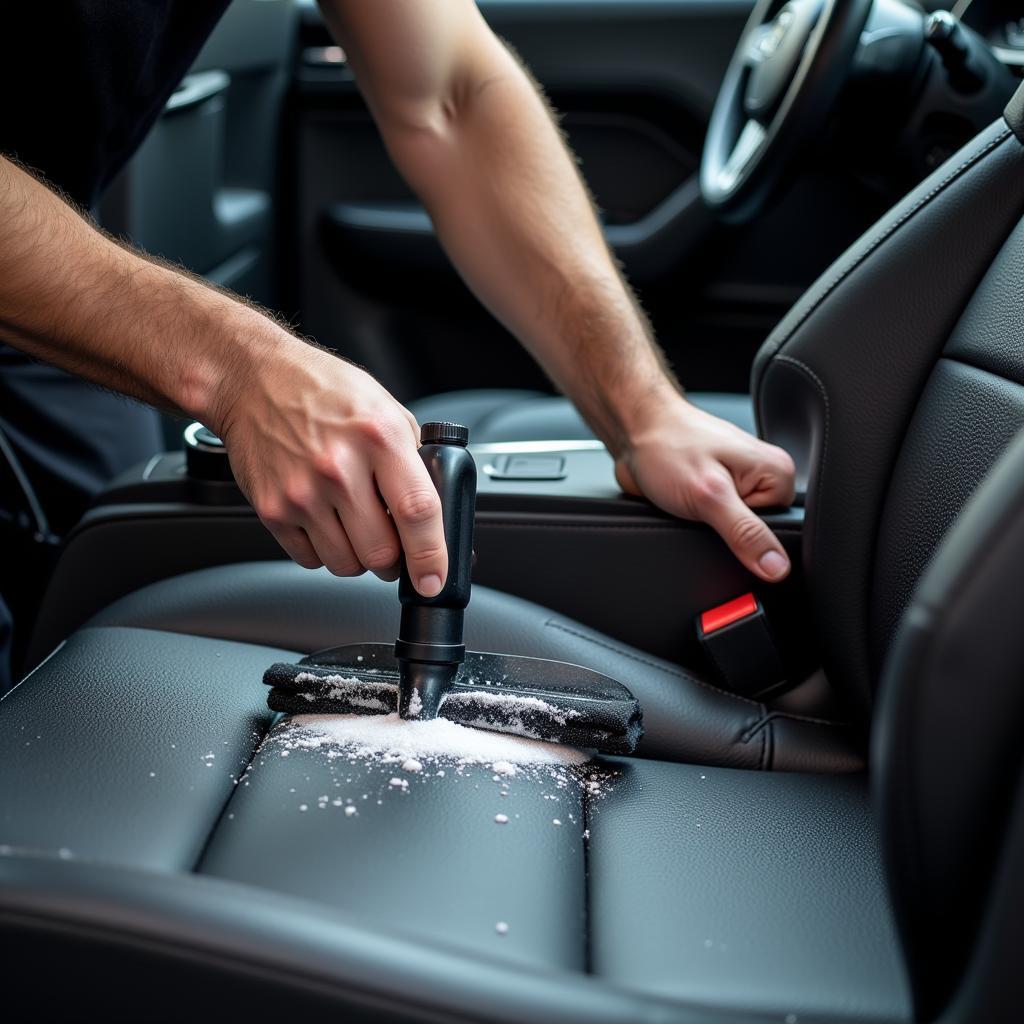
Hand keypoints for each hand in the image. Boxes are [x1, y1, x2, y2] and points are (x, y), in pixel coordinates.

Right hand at [213, 341, 446, 596]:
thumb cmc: (324, 391)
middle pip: (381, 552)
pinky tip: (325, 520)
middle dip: (394, 560)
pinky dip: (324, 552)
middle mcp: (339, 467)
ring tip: (355, 525)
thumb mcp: (387, 410)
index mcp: (379, 437)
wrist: (254, 381)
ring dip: (359, 558)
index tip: (433, 579)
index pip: (418, 512)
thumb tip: (440, 515)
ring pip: (346, 564)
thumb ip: (414, 460)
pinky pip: (310, 560)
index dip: (431, 555)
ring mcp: (302, 492)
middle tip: (393, 544)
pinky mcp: (272, 510)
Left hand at [615, 396, 795, 581]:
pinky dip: (698, 522)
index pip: (782, 527)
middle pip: (757, 532)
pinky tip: (685, 508)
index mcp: (776, 471)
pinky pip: (715, 523)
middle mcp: (761, 476)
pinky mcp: (716, 493)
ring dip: (709, 526)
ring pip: (733, 530)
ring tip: (691, 504)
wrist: (634, 432)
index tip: (724, 522)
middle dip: (726, 530)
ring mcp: (738, 485)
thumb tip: (776, 566)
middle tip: (702, 508)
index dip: (751, 535)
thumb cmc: (668, 447)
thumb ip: (745, 533)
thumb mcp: (710, 496)